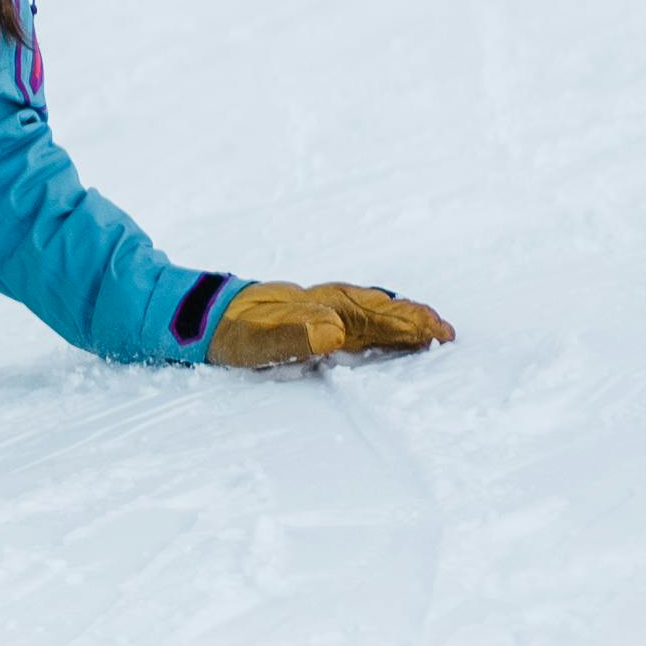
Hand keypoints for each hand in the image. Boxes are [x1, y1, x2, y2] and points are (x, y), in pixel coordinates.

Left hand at [212, 281, 450, 366]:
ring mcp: (320, 313)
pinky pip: (356, 322)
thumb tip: (334, 332)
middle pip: (375, 310)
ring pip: (369, 313)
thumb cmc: (228, 332)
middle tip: (447, 334)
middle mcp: (323, 306)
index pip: (368, 314)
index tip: (435, 332)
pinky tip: (396, 336)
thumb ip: (290, 336)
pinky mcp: (314, 324)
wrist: (199, 317)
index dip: (402, 322)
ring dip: (401, 322)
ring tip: (434, 334)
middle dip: (411, 320)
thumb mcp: (252, 340)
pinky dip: (381, 327)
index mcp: (314, 308)